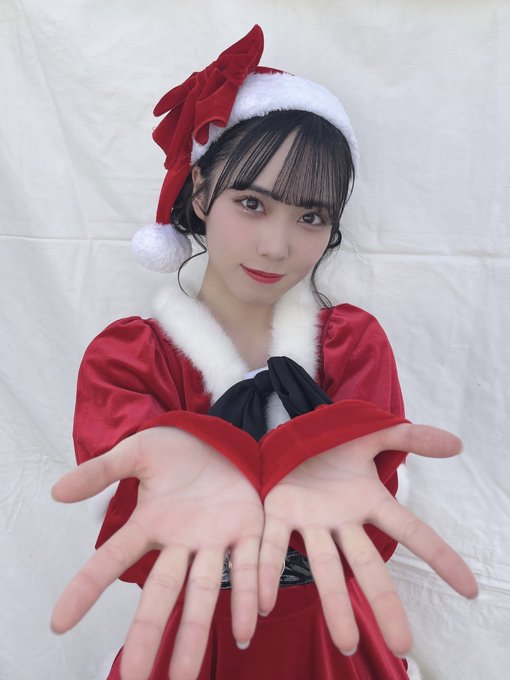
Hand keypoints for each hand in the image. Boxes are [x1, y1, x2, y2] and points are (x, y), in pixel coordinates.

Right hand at [51, 427, 263, 679]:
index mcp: (150, 524)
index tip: (59, 623)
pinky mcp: (247, 529)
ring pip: (204, 591)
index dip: (86, 588)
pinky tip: (249, 626)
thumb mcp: (136, 453)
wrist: (217, 437)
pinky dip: (248, 593)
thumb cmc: (175, 449)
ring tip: (186, 675)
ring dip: (196, 632)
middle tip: (135, 679)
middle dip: (147, 634)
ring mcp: (214, 540)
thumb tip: (56, 491)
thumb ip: (101, 472)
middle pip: (160, 593)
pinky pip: (248, 565)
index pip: (112, 559)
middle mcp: (180, 542)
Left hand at [258, 423, 477, 656]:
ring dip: (333, 603)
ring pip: (324, 566)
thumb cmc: (335, 443)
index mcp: (368, 502)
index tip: (470, 590)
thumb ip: (412, 437)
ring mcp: (311, 521)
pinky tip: (263, 604)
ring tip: (346, 643)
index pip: (411, 530)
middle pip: (366, 564)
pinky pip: (274, 546)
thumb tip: (457, 444)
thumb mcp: (373, 435)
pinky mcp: (279, 513)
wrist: (293, 433)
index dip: (440, 556)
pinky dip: (269, 573)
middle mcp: (342, 521)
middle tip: (402, 645)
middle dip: (384, 602)